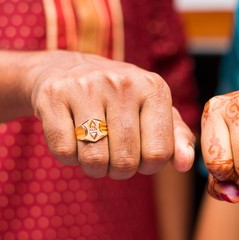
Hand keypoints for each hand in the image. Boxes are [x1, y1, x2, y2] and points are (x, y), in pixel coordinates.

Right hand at [24, 50, 194, 178]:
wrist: (68, 70)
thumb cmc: (120, 98)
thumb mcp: (153, 111)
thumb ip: (175, 138)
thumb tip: (185, 164)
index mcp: (154, 88)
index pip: (159, 153)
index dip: (148, 165)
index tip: (140, 155)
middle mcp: (122, 84)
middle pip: (126, 160)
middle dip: (120, 170)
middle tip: (114, 156)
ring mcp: (86, 87)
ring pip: (95, 160)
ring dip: (95, 168)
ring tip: (95, 150)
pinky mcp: (53, 96)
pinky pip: (64, 152)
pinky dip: (69, 157)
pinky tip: (73, 138)